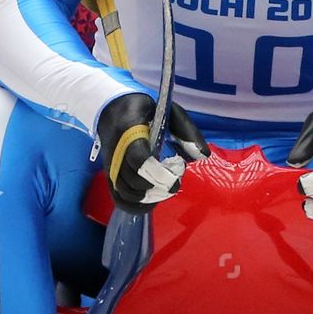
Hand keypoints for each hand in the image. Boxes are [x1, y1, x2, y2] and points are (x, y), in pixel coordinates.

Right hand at [96, 93, 207, 209]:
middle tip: (172, 186)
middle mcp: (115, 148)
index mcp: (129, 128)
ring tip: (163, 193)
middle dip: (155, 188)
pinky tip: (150, 202)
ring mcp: (110, 163)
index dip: (156, 172)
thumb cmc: (146, 110)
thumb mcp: (169, 111)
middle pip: (131, 179)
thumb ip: (187, 131)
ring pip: (123, 191)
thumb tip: (203, 155)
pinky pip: (117, 196)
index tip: (174, 178)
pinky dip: (133, 205)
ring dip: (146, 198)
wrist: (114, 109)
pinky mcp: (109, 173)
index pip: (137, 156)